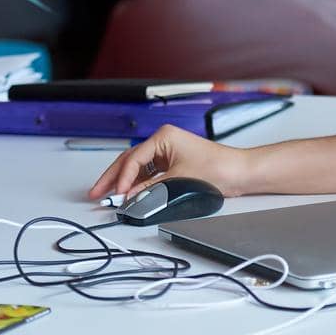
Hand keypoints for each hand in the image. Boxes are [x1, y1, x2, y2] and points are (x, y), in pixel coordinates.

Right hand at [88, 125, 253, 201]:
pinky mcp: (171, 163)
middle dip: (112, 177)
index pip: (134, 158)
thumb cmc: (218, 168)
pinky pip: (148, 174)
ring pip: (137, 168)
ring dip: (123, 182)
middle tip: (96, 192)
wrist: (240, 172)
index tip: (116, 195)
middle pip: (130, 161)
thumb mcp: (179, 180)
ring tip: (107, 196)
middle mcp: (163, 141)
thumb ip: (151, 190)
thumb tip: (130, 198)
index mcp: (164, 136)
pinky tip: (127, 195)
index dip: (122, 179)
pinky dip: (137, 185)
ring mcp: (167, 152)